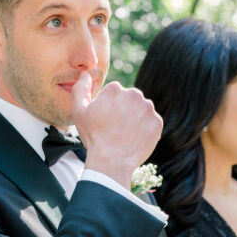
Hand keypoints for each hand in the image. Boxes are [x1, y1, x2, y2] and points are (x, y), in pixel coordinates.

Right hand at [72, 71, 162, 188]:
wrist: (112, 161)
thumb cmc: (94, 136)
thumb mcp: (79, 111)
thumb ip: (80, 89)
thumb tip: (86, 74)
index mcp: (115, 89)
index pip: (115, 95)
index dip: (109, 109)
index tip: (105, 121)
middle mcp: (134, 94)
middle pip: (130, 101)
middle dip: (125, 112)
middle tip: (116, 130)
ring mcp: (148, 108)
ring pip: (142, 112)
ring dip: (136, 120)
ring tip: (126, 136)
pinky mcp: (157, 123)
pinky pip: (152, 124)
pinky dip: (146, 131)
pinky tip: (135, 140)